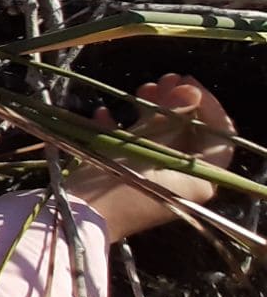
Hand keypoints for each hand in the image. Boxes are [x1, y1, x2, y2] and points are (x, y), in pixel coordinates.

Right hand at [65, 74, 234, 241]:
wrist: (77, 217)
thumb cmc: (116, 183)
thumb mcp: (144, 146)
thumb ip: (170, 117)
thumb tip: (190, 89)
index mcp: (199, 180)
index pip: (220, 138)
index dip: (209, 106)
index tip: (188, 84)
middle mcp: (182, 182)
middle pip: (189, 136)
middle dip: (176, 104)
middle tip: (164, 79)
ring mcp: (156, 181)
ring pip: (162, 140)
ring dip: (151, 113)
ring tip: (140, 88)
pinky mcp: (130, 181)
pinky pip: (134, 151)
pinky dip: (124, 131)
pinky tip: (105, 113)